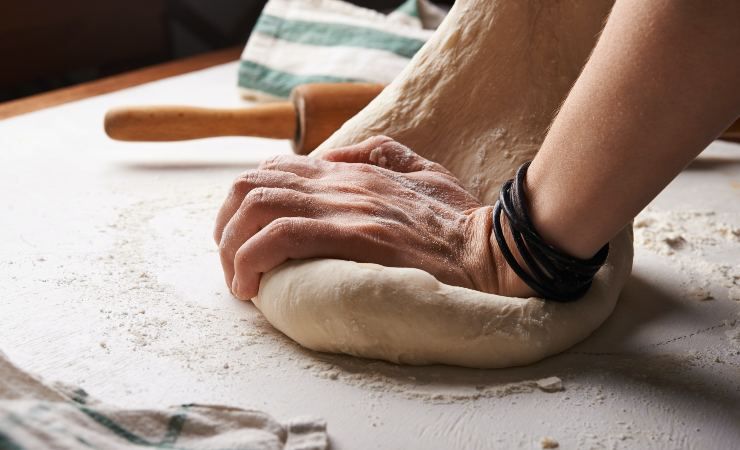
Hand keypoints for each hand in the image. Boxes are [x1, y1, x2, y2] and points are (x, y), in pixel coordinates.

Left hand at [214, 136, 511, 299]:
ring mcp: (345, 207)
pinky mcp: (353, 236)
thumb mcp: (422, 169)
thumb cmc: (459, 221)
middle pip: (252, 185)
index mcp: (351, 171)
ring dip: (232, 247)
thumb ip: (380, 153)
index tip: (245, 239)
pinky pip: (280, 237)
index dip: (245, 203)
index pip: (274, 170)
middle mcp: (340, 182)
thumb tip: (336, 154)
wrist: (491, 250)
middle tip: (233, 264)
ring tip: (238, 281)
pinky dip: (251, 260)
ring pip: (257, 207)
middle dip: (226, 226)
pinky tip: (252, 287)